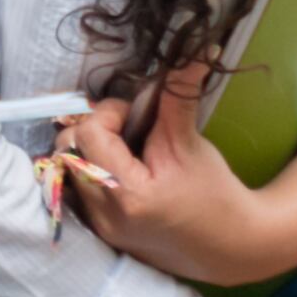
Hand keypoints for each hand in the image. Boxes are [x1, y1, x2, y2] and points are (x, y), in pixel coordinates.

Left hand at [60, 73, 296, 290]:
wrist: (230, 246)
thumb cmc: (215, 195)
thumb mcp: (191, 144)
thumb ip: (178, 97)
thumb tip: (193, 50)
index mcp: (129, 194)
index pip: (89, 135)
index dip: (109, 114)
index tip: (136, 115)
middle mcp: (106, 216)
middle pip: (67, 152)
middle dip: (91, 131)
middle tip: (125, 129)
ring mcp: (100, 229)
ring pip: (66, 173)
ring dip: (86, 152)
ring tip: (121, 149)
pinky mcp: (101, 234)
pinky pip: (76, 192)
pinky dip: (89, 173)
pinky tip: (118, 169)